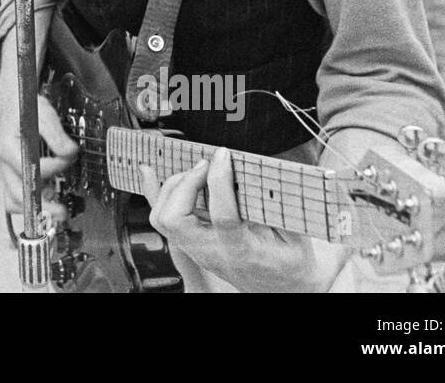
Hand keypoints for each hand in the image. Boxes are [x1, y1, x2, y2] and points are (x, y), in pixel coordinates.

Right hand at [0, 89, 78, 223]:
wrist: (12, 99)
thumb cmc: (25, 107)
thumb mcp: (44, 114)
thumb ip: (57, 136)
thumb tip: (69, 154)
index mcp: (8, 149)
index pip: (31, 170)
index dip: (54, 167)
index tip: (68, 157)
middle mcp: (4, 163)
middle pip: (16, 197)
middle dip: (40, 208)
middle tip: (62, 212)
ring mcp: (7, 169)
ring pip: (13, 200)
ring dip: (33, 208)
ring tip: (55, 210)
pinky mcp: (13, 171)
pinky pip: (17, 194)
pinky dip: (32, 199)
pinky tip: (49, 196)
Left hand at [139, 146, 349, 291]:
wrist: (283, 290)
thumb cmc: (290, 264)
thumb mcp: (296, 238)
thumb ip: (280, 207)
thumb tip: (266, 169)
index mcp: (242, 251)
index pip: (222, 217)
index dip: (220, 181)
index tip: (224, 155)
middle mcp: (211, 252)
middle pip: (175, 219)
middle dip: (186, 183)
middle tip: (206, 164)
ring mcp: (196, 250)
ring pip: (162, 217)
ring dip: (173, 186)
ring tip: (196, 170)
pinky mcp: (189, 243)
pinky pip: (161, 217)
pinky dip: (154, 191)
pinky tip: (148, 170)